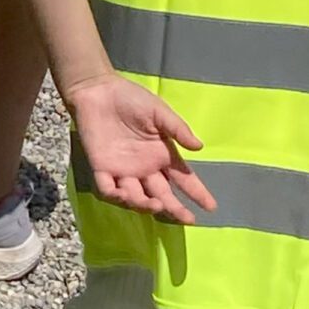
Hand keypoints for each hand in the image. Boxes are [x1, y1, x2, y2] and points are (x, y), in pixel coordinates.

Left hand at [64, 73, 210, 224]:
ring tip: (156, 204)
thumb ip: (177, 129)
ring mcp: (123, 171)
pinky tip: (123, 194)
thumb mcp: (159, 112)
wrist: (97, 90)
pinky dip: (115, 195)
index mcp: (161, 155)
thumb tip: (200, 147)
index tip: (211, 207)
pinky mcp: (101, 168)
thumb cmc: (130, 99)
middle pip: (163, 195)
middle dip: (175, 209)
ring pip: (136, 198)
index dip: (197, 193)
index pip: (183, 178)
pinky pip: (107, 189)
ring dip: (145, 205)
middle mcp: (145, 169)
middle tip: (187, 218)